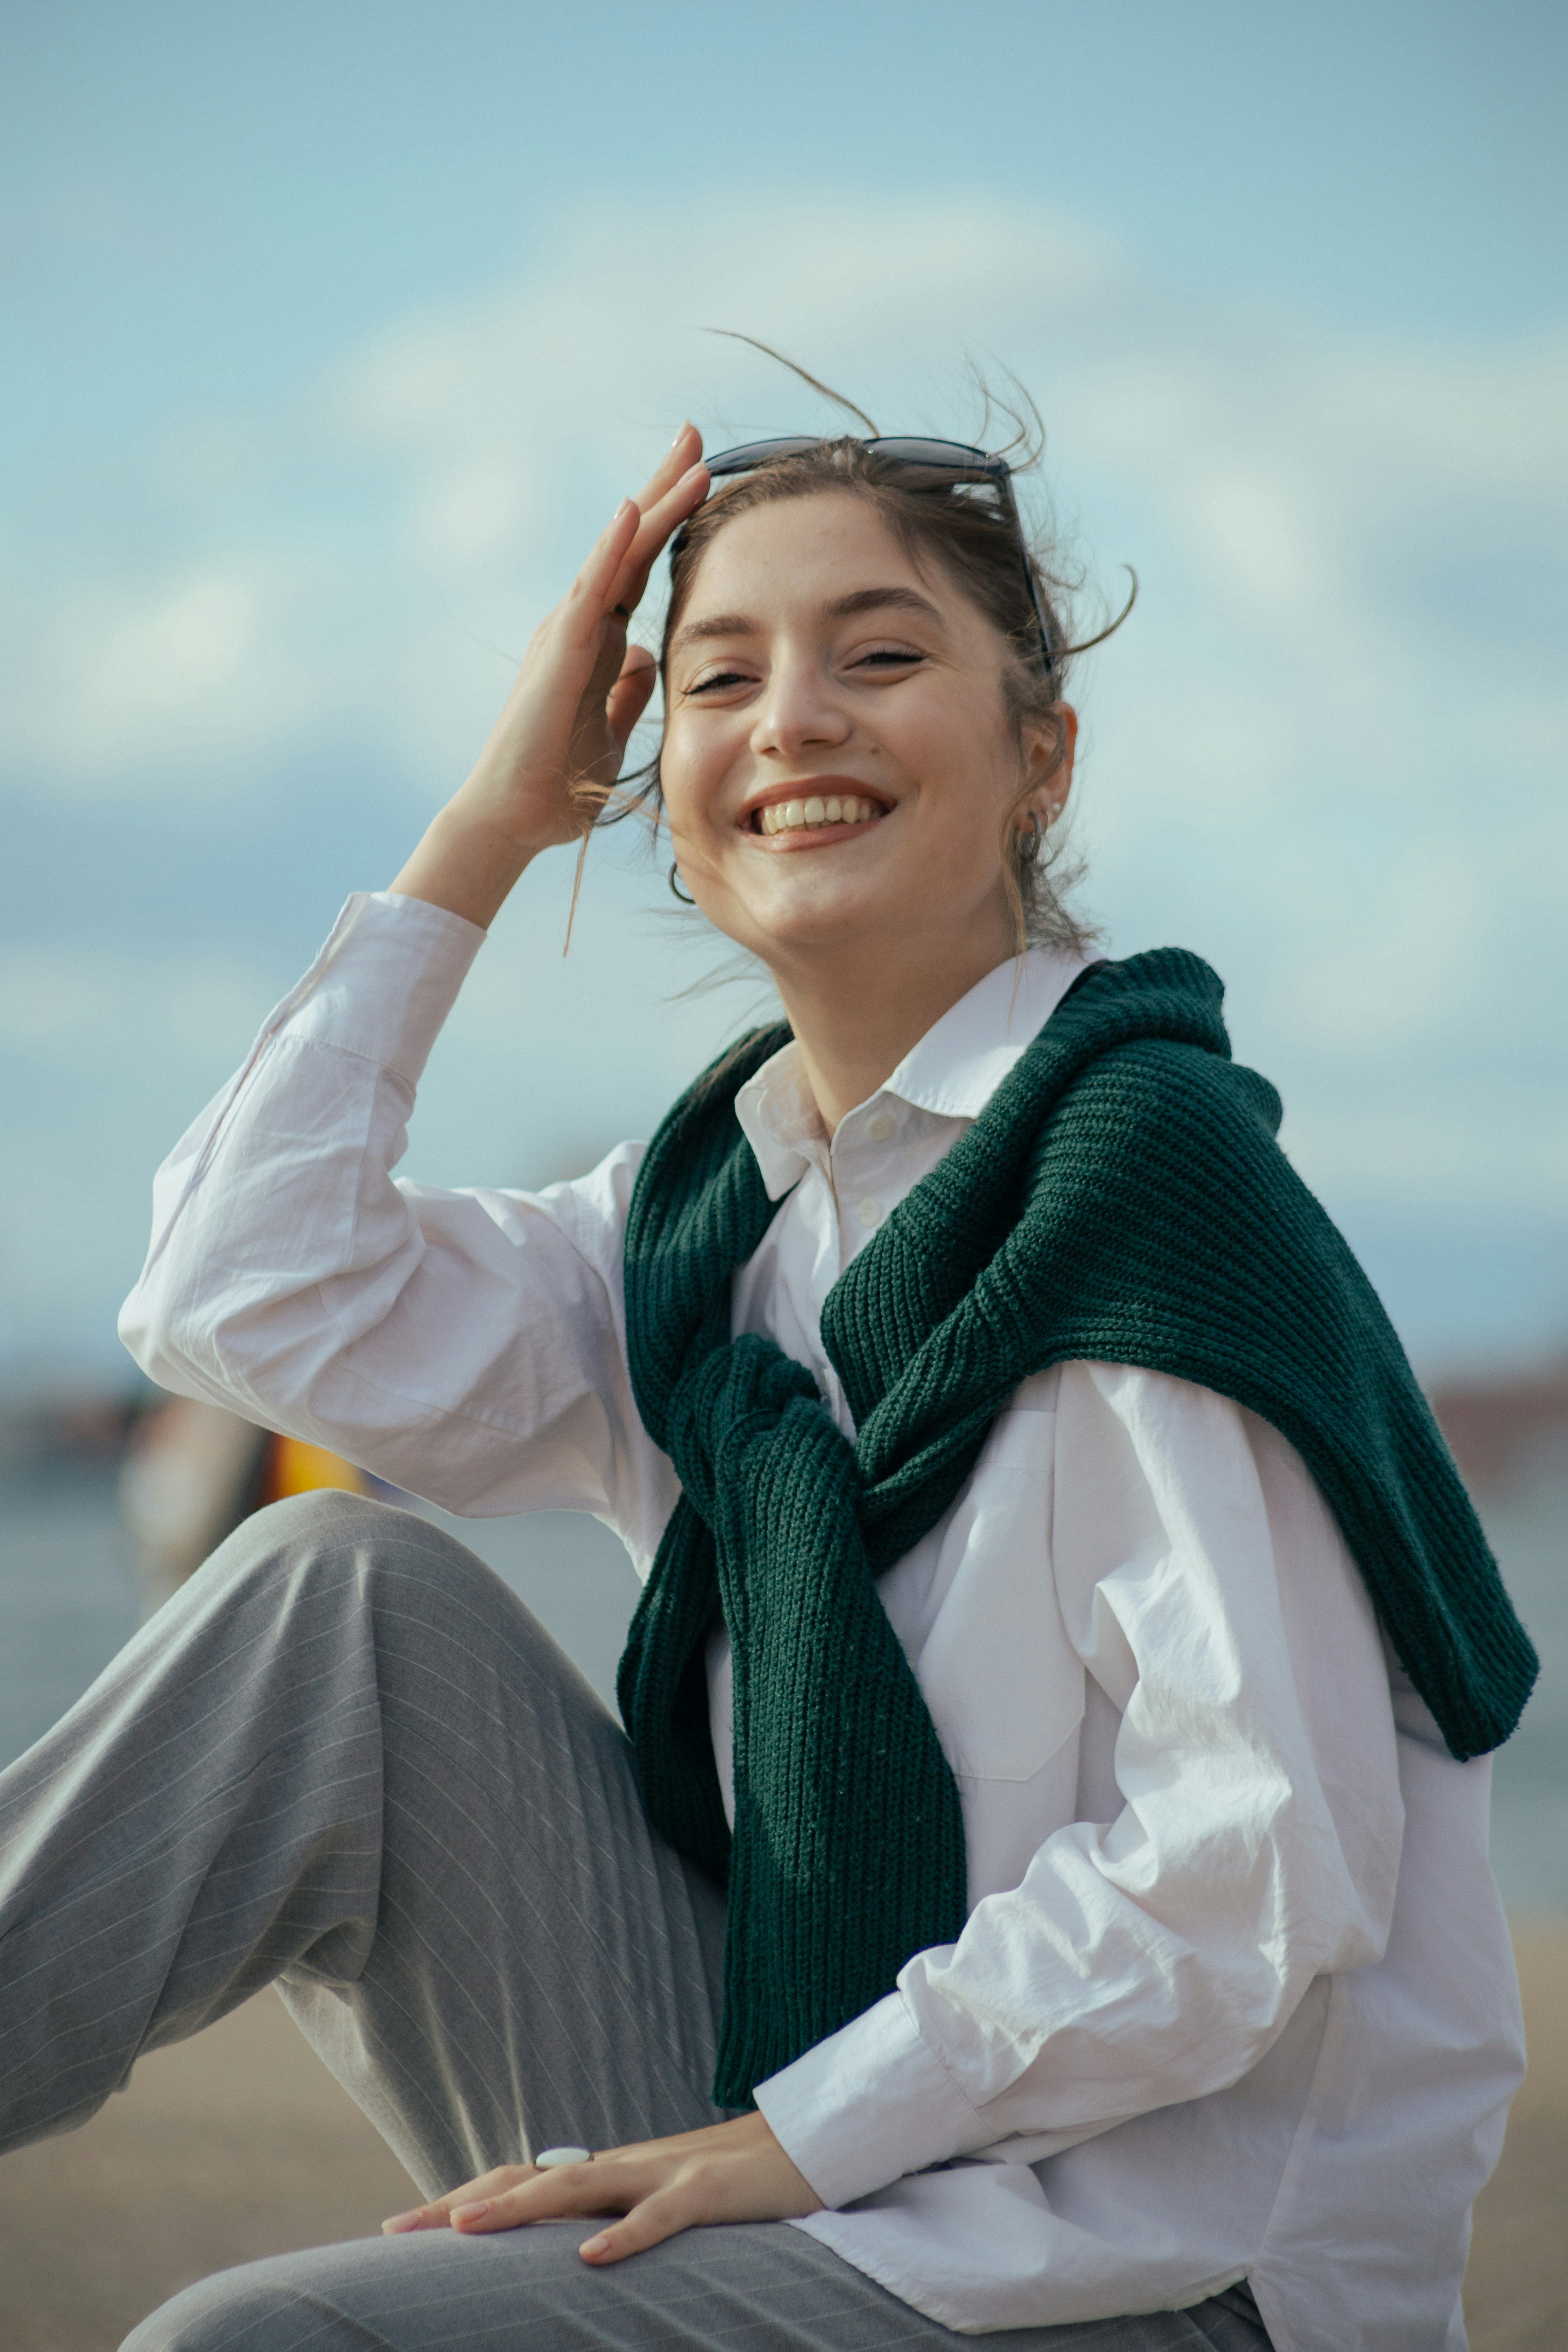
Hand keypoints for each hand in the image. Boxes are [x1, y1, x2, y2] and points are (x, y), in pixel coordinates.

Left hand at [380, 2110, 821, 2265]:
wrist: (799, 2146)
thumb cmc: (722, 2185)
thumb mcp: (652, 2205)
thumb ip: (605, 2218)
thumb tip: (553, 2252)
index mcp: (605, 2175)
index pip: (517, 2181)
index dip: (460, 2200)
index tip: (401, 2225)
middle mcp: (620, 2168)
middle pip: (527, 2180)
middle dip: (462, 2204)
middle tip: (400, 2229)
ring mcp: (661, 2175)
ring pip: (577, 2187)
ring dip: (518, 2208)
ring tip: (466, 2230)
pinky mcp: (705, 2193)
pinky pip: (658, 2217)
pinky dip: (623, 2236)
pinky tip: (590, 2258)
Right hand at [391, 423, 709, 927]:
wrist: (515, 818)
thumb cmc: (559, 780)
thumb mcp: (614, 729)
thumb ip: (628, 690)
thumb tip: (648, 655)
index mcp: (596, 639)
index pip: (639, 564)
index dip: (670, 517)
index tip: (705, 473)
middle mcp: (579, 623)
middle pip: (628, 542)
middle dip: (663, 485)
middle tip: (695, 431)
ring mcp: (566, 633)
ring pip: (615, 553)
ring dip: (653, 503)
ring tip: (689, 457)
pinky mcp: (559, 654)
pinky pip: (589, 591)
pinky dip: (610, 549)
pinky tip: (632, 509)